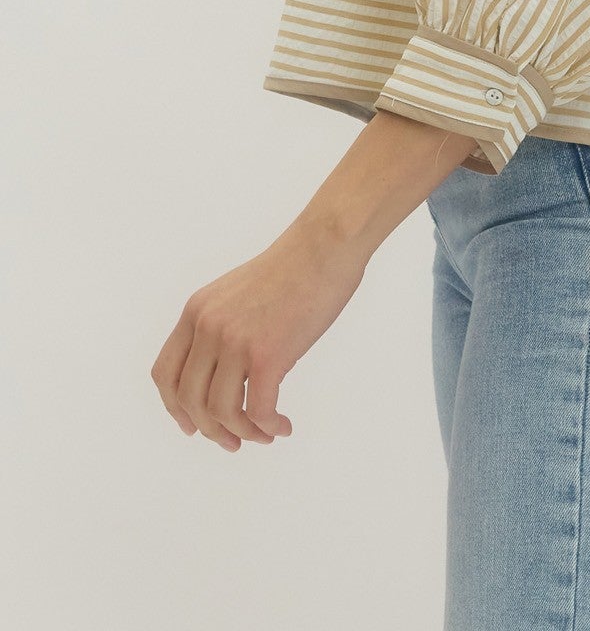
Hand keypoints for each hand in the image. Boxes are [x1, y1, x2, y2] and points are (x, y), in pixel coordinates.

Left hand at [150, 220, 365, 450]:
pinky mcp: (268, 354)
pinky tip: (283, 426)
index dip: (175, 408)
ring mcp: (236, 341)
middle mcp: (208, 326)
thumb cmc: (294, 268)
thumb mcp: (237, 293)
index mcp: (197, 311)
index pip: (165, 374)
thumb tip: (227, 373)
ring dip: (241, 433)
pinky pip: (257, 410)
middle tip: (234, 442)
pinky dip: (268, 427)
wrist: (325, 246)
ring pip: (220, 412)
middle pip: (189, 400)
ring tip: (264, 435)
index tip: (193, 427)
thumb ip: (222, 326)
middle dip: (210, 430)